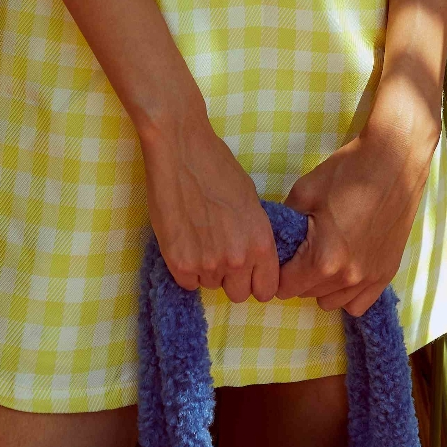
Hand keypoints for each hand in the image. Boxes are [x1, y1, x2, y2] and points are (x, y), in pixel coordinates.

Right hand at [141, 111, 279, 303]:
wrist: (180, 152)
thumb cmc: (218, 167)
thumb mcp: (251, 201)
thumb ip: (254, 234)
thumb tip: (251, 253)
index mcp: (261, 243)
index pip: (267, 290)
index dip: (258, 282)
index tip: (249, 274)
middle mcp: (237, 260)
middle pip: (239, 294)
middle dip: (232, 279)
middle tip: (221, 254)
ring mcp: (207, 265)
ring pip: (211, 286)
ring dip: (207, 271)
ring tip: (199, 239)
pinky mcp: (179, 263)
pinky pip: (187, 283)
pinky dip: (186, 268)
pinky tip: (185, 242)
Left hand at [277, 105, 439, 316]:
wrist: (394, 161)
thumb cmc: (347, 172)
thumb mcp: (304, 192)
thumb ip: (285, 223)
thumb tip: (275, 240)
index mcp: (323, 260)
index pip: (285, 287)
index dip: (277, 270)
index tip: (282, 254)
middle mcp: (348, 278)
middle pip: (307, 295)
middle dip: (298, 276)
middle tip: (302, 247)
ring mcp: (370, 279)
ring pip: (331, 302)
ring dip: (321, 286)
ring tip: (324, 256)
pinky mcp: (387, 274)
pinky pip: (358, 304)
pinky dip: (346, 292)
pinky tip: (344, 268)